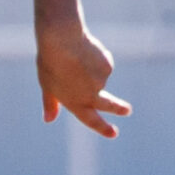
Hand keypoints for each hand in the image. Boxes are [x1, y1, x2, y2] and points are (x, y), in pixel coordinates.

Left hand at [38, 22, 130, 137]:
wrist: (62, 41)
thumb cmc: (50, 63)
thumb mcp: (47, 86)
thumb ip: (51, 104)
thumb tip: (48, 120)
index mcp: (74, 102)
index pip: (91, 120)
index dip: (102, 127)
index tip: (114, 133)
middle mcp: (90, 96)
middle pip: (108, 105)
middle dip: (118, 108)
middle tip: (127, 110)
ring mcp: (101, 82)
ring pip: (98, 76)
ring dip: (90, 68)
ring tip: (74, 56)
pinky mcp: (108, 67)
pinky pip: (103, 63)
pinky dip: (95, 58)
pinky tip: (85, 50)